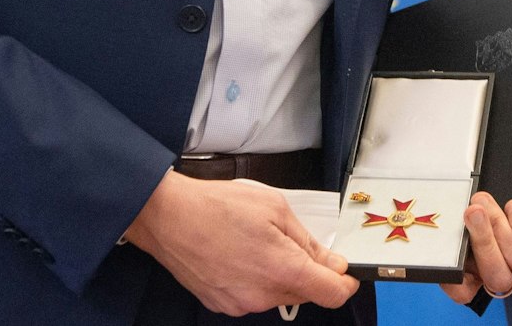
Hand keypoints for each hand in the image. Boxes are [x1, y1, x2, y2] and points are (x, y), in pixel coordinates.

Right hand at [124, 172, 358, 316]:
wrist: (166, 217)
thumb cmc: (217, 206)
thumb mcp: (275, 209)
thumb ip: (308, 242)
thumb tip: (332, 263)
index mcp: (283, 271)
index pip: (332, 294)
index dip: (344, 283)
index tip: (345, 272)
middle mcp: (263, 296)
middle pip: (305, 293)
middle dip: (307, 271)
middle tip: (289, 240)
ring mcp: (240, 304)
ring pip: (278, 294)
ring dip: (279, 275)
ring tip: (257, 242)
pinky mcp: (222, 305)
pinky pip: (253, 296)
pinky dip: (256, 279)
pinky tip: (240, 254)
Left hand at [438, 192, 511, 303]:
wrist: (482, 219)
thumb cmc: (505, 210)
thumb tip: (496, 197)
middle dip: (497, 225)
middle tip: (480, 205)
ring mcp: (502, 280)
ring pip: (497, 277)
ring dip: (482, 242)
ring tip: (470, 215)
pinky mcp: (474, 289)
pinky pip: (465, 293)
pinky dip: (454, 280)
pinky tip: (452, 258)